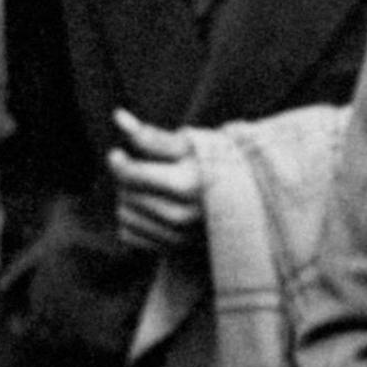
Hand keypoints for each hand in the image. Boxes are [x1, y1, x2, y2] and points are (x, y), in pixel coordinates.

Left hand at [110, 112, 206, 252]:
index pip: (132, 175)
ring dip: (127, 199)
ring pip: (124, 215)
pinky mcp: (171, 250)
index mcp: (187, 184)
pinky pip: (128, 235)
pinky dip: (132, 220)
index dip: (118, 162)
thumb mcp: (189, 143)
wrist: (248, 197)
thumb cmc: (216, 162)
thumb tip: (118, 116)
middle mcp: (182, 216)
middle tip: (141, 169)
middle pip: (126, 194)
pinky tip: (148, 209)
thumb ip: (152, 135)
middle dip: (127, 179)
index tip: (117, 154)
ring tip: (147, 188)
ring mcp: (177, 237)